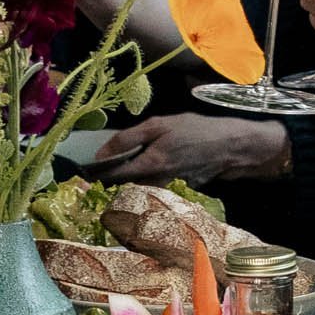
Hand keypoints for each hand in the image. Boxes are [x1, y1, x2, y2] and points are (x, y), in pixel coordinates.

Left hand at [91, 112, 288, 184]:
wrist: (233, 147)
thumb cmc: (196, 130)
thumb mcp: (159, 125)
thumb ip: (128, 139)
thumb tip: (99, 153)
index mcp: (148, 166)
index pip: (112, 178)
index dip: (95, 176)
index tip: (80, 173)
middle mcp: (155, 183)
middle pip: (124, 186)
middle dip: (109, 181)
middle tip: (94, 173)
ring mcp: (168, 189)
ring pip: (140, 187)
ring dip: (128, 181)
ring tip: (118, 170)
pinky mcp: (180, 188)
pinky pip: (157, 186)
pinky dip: (149, 180)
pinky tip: (152, 168)